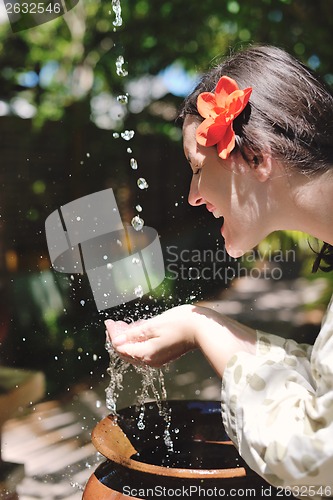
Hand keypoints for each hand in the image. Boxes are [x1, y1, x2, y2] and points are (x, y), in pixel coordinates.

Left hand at [105, 304, 256, 374]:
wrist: (203, 329)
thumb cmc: (180, 324)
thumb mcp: (153, 325)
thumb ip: (134, 334)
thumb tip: (116, 341)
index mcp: (145, 354)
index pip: (121, 347)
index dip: (112, 334)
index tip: (108, 322)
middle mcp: (150, 360)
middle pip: (127, 350)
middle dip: (118, 336)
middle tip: (113, 323)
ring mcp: (157, 358)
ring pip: (136, 349)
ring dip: (128, 337)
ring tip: (123, 325)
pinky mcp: (164, 353)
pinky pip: (145, 348)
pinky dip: (139, 339)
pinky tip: (138, 329)